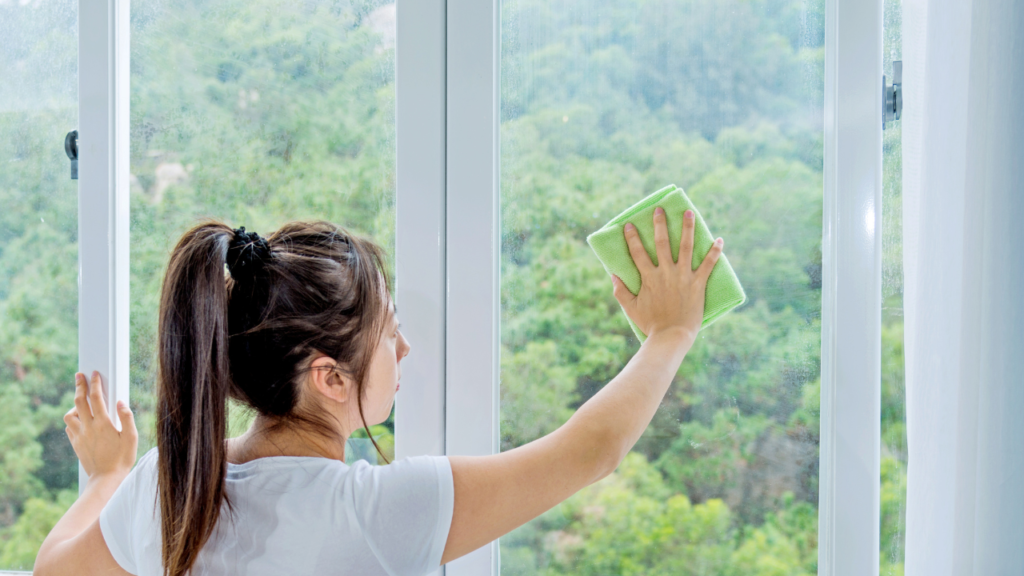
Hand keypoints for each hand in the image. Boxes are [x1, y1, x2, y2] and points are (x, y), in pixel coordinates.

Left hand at [64, 371, 137, 479]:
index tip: (94, 374)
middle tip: (79, 376)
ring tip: (81, 402)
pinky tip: (80, 419)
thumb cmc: (122, 458)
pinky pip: (69, 427)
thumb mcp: (132, 438)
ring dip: (74, 405)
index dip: (95, 383)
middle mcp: (88, 428)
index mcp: (103, 424)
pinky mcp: (76, 444)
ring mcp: (80, 436)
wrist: (106, 479)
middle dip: (79, 386)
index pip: (96, 398)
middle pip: (79, 401)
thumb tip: (120, 402)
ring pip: (69, 414)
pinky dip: (73, 419)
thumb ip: (127, 418)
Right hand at [611, 207, 722, 346]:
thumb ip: (620, 291)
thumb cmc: (651, 324)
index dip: (633, 237)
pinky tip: (719, 240)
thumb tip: (612, 275)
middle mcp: (666, 272)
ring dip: (688, 228)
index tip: (630, 225)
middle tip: (659, 209)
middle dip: (660, 224)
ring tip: (689, 212)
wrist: (671, 336)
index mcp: (649, 277)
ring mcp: (683, 277)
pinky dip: (715, 252)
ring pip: (686, 247)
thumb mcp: (631, 308)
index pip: (638, 252)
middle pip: (662, 243)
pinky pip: (708, 265)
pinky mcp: (698, 284)